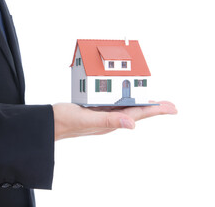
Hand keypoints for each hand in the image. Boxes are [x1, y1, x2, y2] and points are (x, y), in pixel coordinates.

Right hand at [52, 101, 176, 140]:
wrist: (49, 123)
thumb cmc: (65, 121)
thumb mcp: (87, 119)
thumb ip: (109, 121)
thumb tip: (133, 124)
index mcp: (110, 122)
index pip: (138, 114)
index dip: (156, 110)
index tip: (172, 108)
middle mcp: (108, 119)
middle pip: (136, 111)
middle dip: (153, 107)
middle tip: (168, 105)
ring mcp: (101, 114)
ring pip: (125, 107)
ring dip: (139, 103)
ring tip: (150, 100)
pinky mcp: (93, 109)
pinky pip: (112, 103)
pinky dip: (121, 98)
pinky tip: (122, 96)